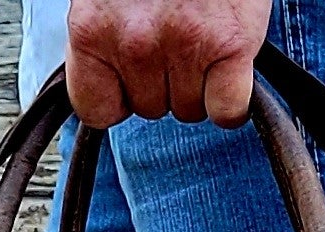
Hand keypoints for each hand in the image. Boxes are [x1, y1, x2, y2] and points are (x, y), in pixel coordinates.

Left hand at [65, 0, 273, 129]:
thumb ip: (104, 36)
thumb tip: (111, 83)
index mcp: (92, 28)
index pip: (95, 110)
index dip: (118, 97)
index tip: (130, 81)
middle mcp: (133, 43)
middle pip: (150, 109)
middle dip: (164, 81)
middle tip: (175, 35)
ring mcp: (183, 45)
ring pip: (190, 110)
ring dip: (199, 84)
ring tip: (201, 34)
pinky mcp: (229, 45)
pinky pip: (228, 110)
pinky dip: (231, 99)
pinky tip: (228, 65)